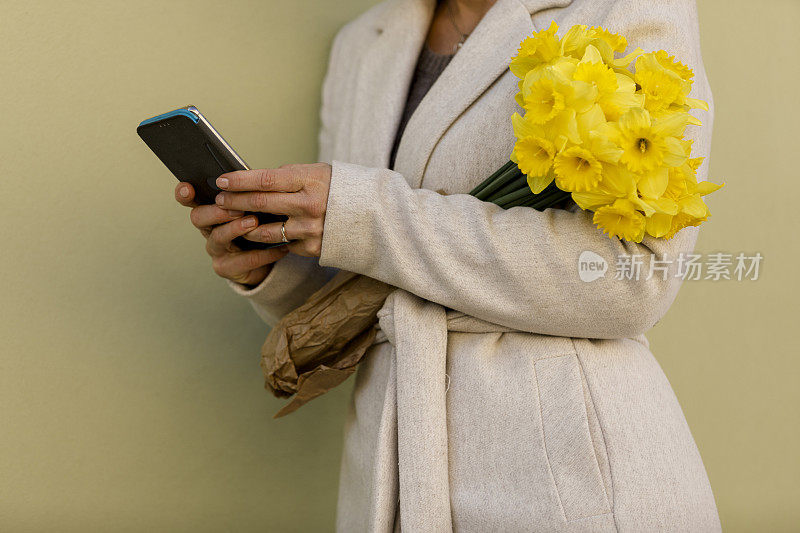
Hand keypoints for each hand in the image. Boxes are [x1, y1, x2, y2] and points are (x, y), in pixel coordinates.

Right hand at [174, 182, 288, 286]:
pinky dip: (262, 254)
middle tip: (236, 207)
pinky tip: (278, 247)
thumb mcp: (255, 206)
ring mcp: (216, 249)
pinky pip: (243, 261)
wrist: (267, 259)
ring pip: (218, 238)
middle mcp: (209, 229)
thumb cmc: (259, 225)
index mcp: (211, 209)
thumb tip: (254, 176)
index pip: (191, 199)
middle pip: (199, 217)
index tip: (188, 188)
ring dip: (236, 229)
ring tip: (254, 222)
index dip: (185, 194)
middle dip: (216, 212)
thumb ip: (249, 193)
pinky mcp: (227, 268)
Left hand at [213, 163, 331, 257]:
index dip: (240, 180)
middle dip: (234, 201)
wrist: (372, 215)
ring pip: (265, 230)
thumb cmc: (339, 189)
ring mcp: (311, 229)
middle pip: (261, 204)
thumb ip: (287, 177)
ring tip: (234, 218)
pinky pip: (283, 244)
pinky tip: (261, 232)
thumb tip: (252, 181)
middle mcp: (310, 206)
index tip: (222, 179)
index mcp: (310, 181)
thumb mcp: (317, 173)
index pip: (266, 179)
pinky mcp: (312, 248)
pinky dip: (270, 239)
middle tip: (220, 198)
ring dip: (244, 225)